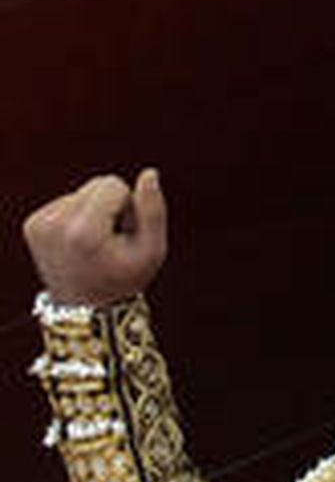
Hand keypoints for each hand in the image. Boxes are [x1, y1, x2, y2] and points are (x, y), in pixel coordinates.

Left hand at [23, 169, 168, 306]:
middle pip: (95, 183)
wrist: (85, 308)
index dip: (128, 205)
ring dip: (95, 211)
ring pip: (81, 192)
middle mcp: (54, 225)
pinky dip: (77, 216)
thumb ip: (154, 210)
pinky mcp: (33, 224)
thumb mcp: (152, 251)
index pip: (112, 183)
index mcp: (83, 232)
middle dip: (111, 205)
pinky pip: (66, 201)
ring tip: (96, 242)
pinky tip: (80, 242)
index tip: (125, 233)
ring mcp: (39, 224)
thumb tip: (149, 173)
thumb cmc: (124, 280)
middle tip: (112, 238)